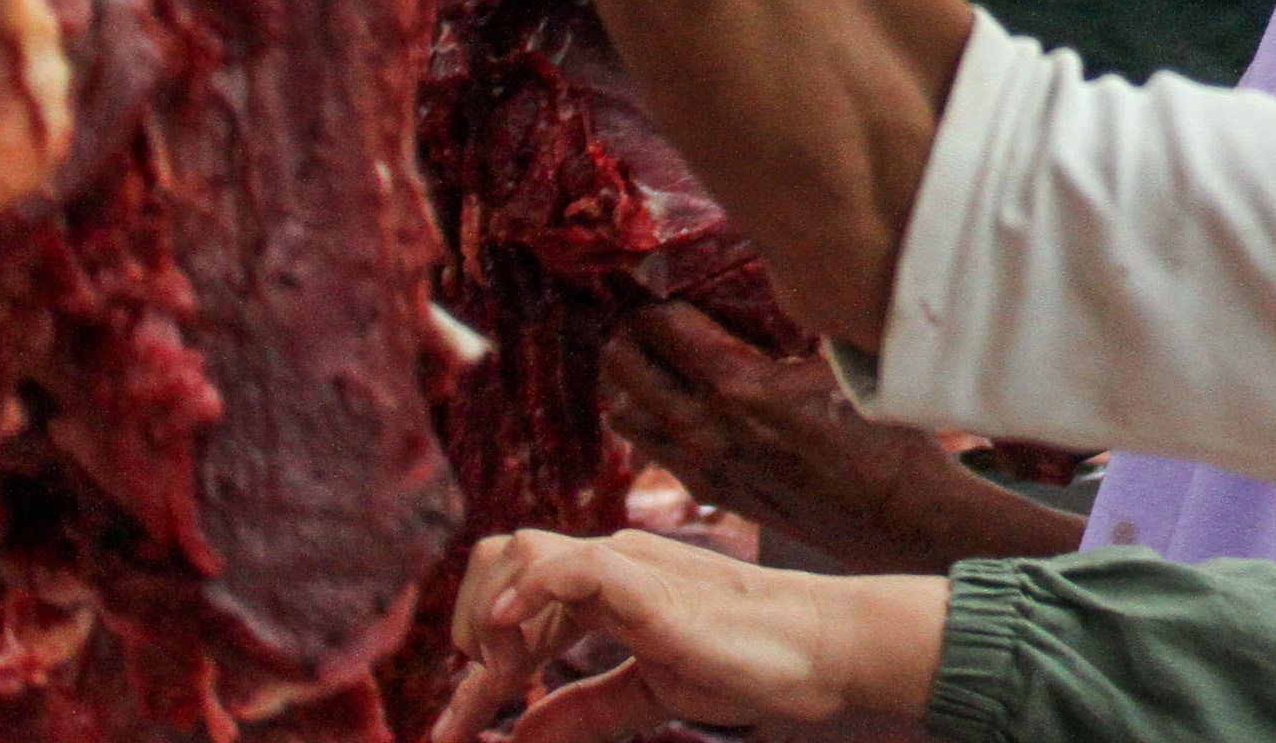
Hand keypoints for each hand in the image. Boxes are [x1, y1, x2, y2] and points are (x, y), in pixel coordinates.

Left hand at [428, 531, 943, 742]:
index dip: (473, 669)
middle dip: (470, 627)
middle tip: (490, 695)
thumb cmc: (748, 661)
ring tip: (508, 678)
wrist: (820, 649)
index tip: (455, 730)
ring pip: (517, 551)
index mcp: (606, 586)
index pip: (514, 601)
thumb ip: (585, 708)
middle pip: (499, 557)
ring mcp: (628, 565)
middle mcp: (608, 562)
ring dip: (491, 618)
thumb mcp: (648, 692)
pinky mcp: (649, 584)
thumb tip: (519, 734)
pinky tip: (511, 646)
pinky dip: (527, 597)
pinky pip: (569, 568)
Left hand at [601, 305, 1077, 577]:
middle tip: (655, 309)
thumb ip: (799, 321)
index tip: (672, 278)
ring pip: (624, 411)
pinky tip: (683, 398)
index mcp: (740, 385)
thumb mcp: (846, 360)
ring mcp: (700, 465)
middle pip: (622, 364)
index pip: (659, 324)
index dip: (660, 294)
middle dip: (633, 329)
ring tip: (661, 353)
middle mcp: (706, 427)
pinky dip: (651, 416)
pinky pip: (650, 446)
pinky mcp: (708, 491)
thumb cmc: (885, 433)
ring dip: (634, 377)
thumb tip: (777, 269)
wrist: (895, 518)